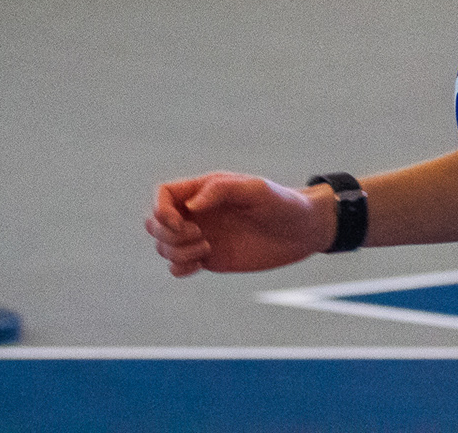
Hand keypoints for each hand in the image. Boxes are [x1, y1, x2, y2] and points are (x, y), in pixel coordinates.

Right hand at [145, 172, 328, 276]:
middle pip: (155, 223)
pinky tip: (202, 262)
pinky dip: (180, 268)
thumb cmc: (282, 204)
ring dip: (176, 251)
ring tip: (207, 248)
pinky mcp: (210, 259)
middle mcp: (199, 213)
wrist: (302, 231)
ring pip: (164, 246)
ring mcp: (202, 237)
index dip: (160, 209)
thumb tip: (189, 207)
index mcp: (206, 190)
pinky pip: (177, 266)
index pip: (163, 195)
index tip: (181, 221)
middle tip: (198, 235)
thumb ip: (221, 191)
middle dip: (166, 233)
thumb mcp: (256, 190)